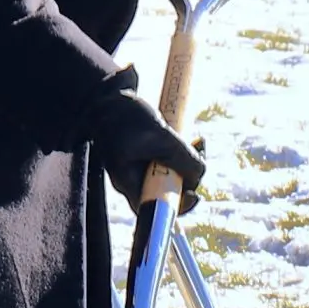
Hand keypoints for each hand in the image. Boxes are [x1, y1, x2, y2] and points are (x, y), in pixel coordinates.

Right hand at [88, 86, 205, 208]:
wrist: (109, 99)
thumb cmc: (128, 116)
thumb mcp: (161, 135)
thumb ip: (183, 158)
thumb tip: (199, 176)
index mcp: (128, 181)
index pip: (152, 208)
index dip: (175, 208)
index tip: (194, 195)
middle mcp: (133, 180)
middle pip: (166, 194)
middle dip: (188, 179)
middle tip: (199, 158)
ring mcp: (140, 170)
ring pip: (172, 177)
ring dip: (189, 163)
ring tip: (198, 142)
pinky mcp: (147, 158)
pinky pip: (170, 164)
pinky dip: (183, 154)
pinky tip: (192, 139)